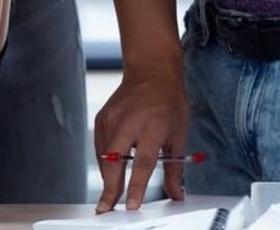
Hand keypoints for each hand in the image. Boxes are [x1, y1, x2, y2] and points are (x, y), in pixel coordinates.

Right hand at [93, 68, 188, 212]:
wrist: (151, 71)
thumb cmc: (169, 101)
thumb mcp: (179, 135)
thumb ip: (175, 168)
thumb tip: (176, 194)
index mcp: (153, 126)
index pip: (143, 163)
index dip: (137, 187)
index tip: (132, 205)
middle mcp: (129, 121)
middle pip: (114, 161)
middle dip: (110, 187)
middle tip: (106, 207)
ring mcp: (112, 118)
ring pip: (104, 156)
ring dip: (107, 176)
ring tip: (110, 194)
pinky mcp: (101, 117)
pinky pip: (100, 146)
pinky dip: (105, 161)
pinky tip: (111, 170)